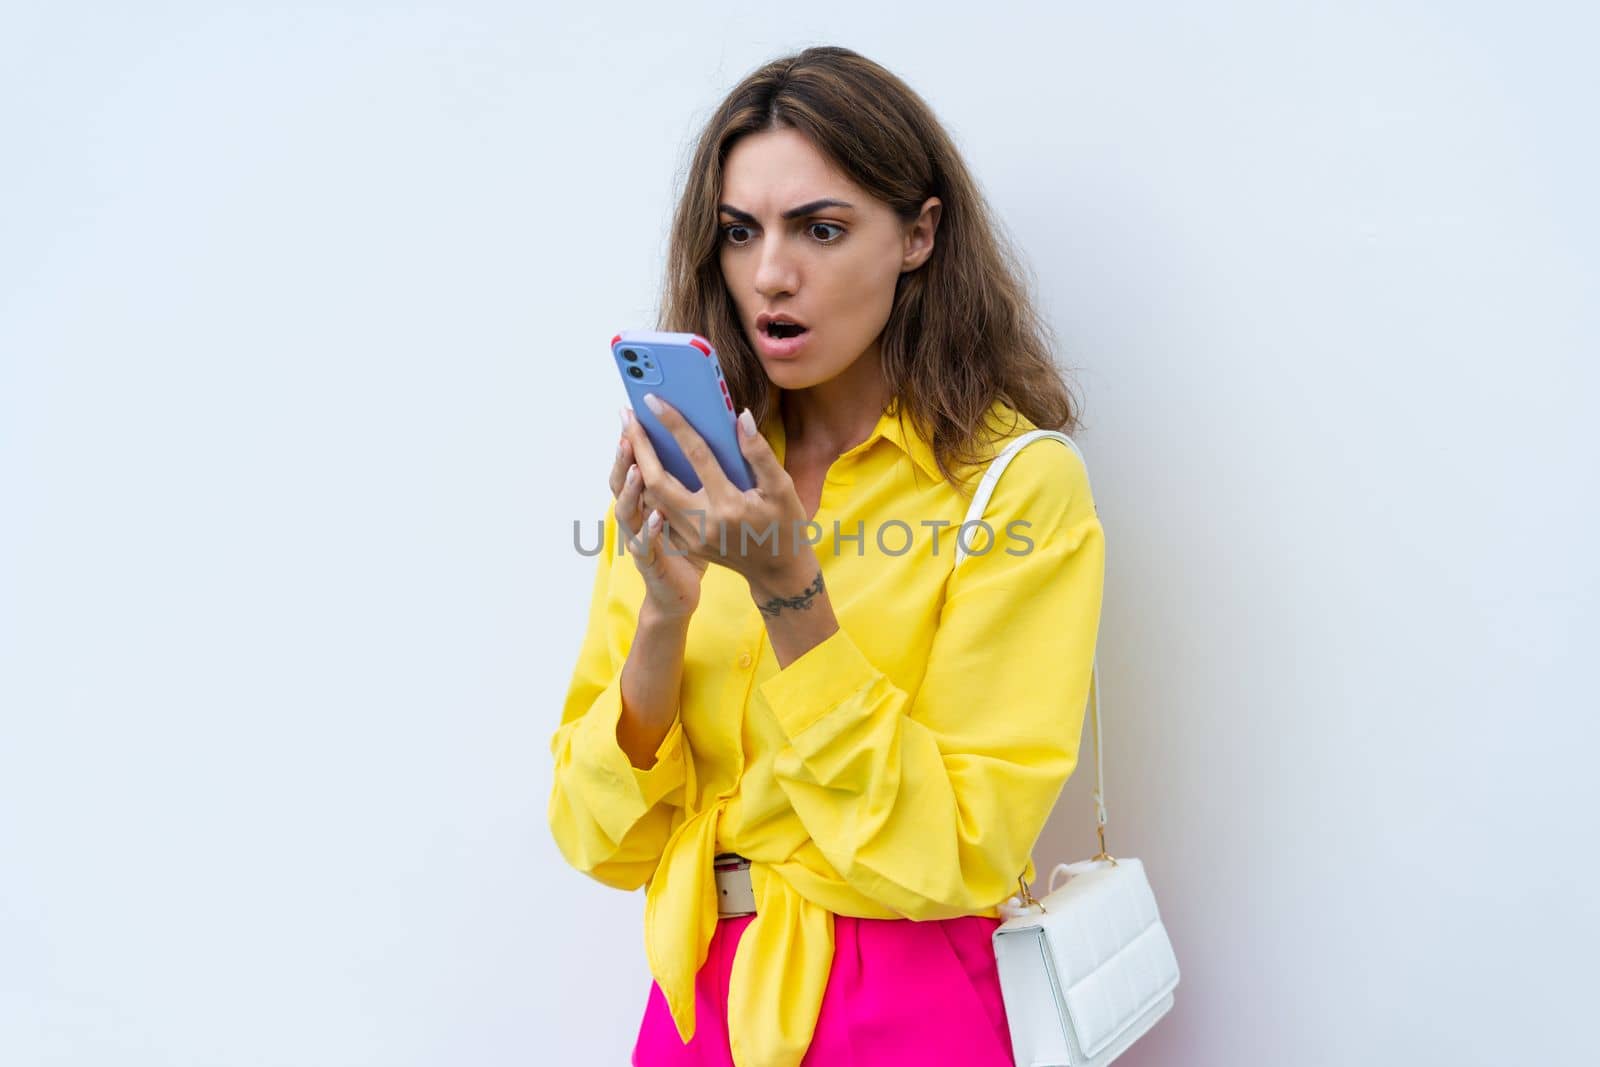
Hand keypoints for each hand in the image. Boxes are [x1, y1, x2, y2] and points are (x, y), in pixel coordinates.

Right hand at [611, 408, 707, 619]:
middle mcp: (637, 515)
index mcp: (648, 499)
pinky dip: (648, 531)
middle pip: (622, 482)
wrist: (680, 594)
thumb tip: (702, 439)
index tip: (633, 413)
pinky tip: (658, 517)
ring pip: (626, 511)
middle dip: (623, 457)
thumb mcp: (691, 507)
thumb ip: (691, 478)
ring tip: (638, 468)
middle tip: (628, 430)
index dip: (631, 441)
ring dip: (630, 490)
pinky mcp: (648, 564)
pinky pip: (643, 546)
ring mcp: (638, 539)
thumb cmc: (687, 547)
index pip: (635, 465)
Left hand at [621, 393, 816, 591]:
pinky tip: (641, 464)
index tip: (654, 400)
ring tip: (629, 434)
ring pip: (651, 497)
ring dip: (636, 465)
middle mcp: (704, 523)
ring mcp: (691, 537)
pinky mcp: (685, 544)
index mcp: (729, 505)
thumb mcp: (782, 488)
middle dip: (638, 445)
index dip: (674, 424)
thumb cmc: (784, 524)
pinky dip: (645, 487)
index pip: (696, 455)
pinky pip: (657, 512)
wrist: (777, 571)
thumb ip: (759, 453)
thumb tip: (740, 417)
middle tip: (627, 415)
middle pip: (657, 480)